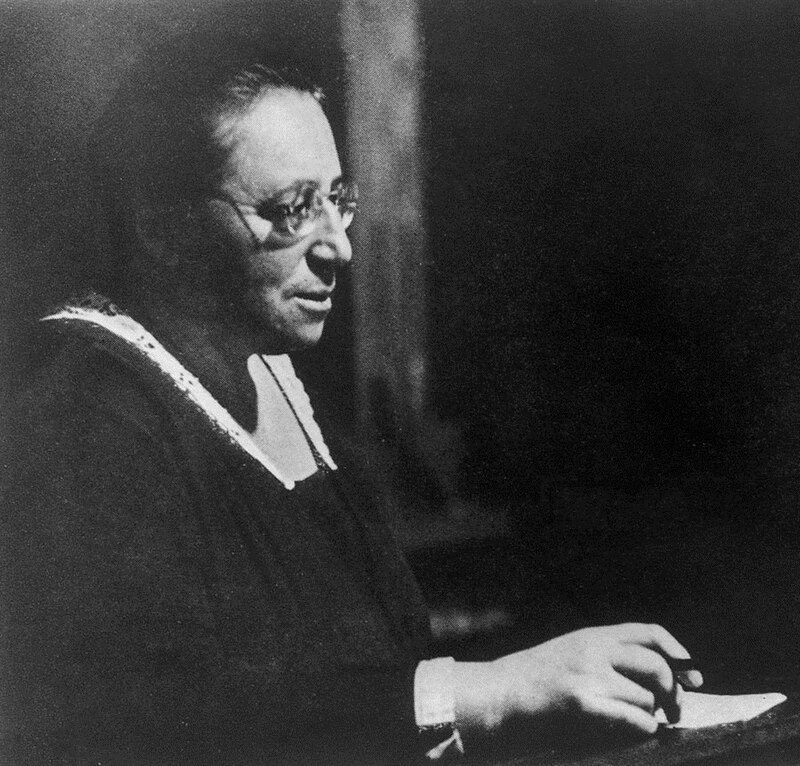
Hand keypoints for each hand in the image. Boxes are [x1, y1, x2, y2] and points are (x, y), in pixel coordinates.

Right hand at [453, 623, 702, 740]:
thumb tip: (656, 676)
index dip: (678, 653)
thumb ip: (605, 655)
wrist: (498, 694)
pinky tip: (636, 730)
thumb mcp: (570, 652)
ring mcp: (588, 675)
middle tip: (673, 711)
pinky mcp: (583, 703)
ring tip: (636, 720)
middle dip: (673, 692)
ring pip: (646, 697)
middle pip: (656, 665)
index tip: (693, 677)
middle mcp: (593, 650)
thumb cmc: (534, 680)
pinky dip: (643, 728)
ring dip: (649, 714)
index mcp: (592, 636)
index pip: (648, 632)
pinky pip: (635, 718)